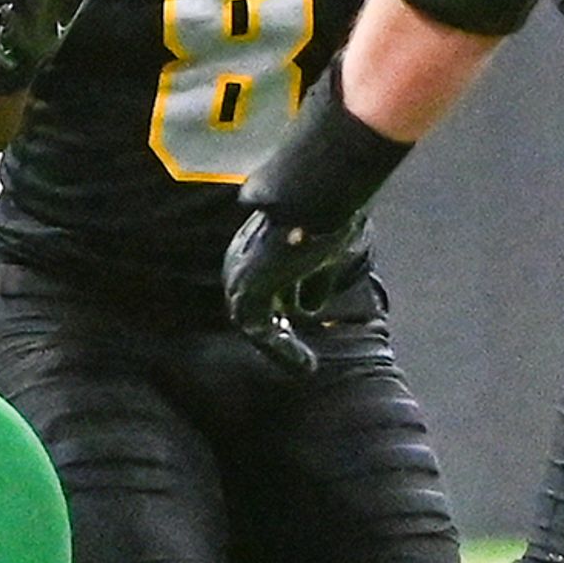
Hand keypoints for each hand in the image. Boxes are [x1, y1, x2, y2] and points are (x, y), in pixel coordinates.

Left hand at [222, 207, 355, 377]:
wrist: (314, 196)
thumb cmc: (323, 216)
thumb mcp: (321, 256)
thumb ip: (312, 281)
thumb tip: (310, 308)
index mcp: (253, 248)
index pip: (262, 287)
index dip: (282, 308)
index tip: (302, 327)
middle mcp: (240, 261)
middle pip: (255, 307)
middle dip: (278, 332)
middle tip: (301, 359)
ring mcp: (240, 275)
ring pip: (256, 323)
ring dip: (280, 347)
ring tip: (305, 366)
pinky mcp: (248, 289)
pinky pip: (260, 330)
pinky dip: (282, 349)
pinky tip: (305, 364)